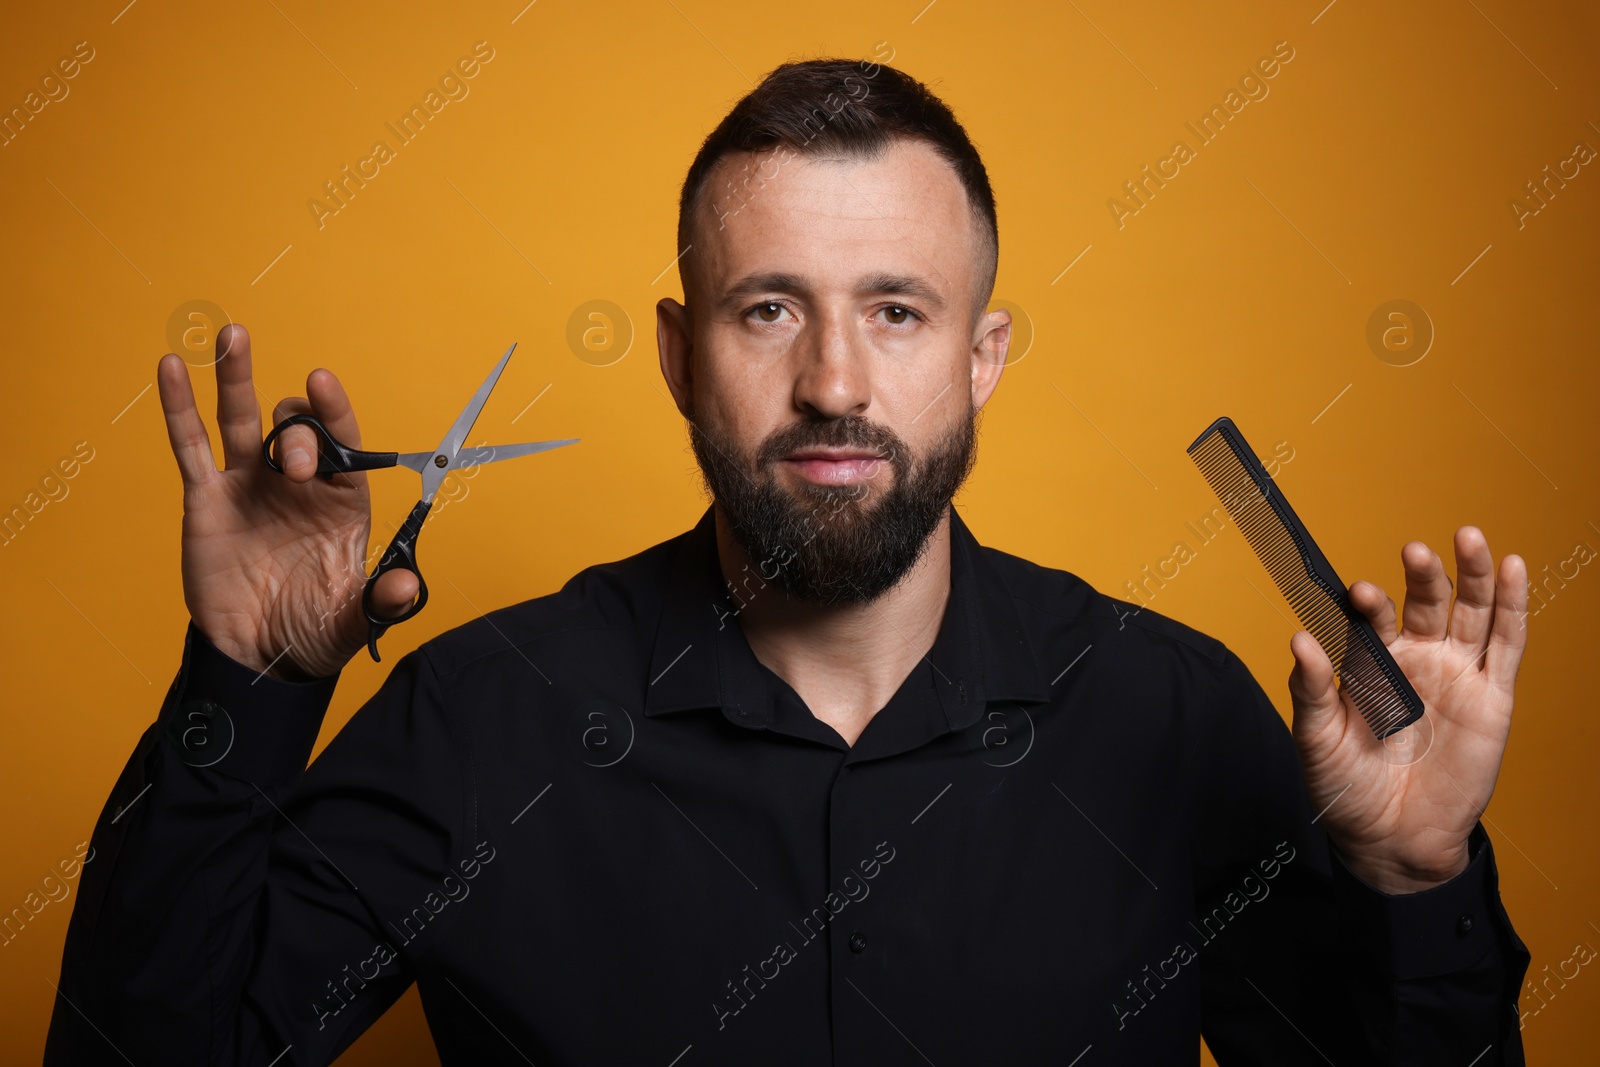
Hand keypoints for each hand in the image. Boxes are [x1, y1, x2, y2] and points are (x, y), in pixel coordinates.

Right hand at [159, 323, 417, 679]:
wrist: (259, 655)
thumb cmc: (314, 629)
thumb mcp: (355, 618)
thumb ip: (382, 601)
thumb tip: (408, 588)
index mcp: (341, 499)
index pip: (343, 443)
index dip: (334, 412)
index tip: (323, 383)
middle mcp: (297, 484)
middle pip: (298, 431)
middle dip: (299, 435)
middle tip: (295, 469)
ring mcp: (249, 486)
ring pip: (242, 419)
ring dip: (237, 376)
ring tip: (234, 336)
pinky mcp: (207, 500)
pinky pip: (190, 447)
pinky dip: (179, 407)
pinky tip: (170, 367)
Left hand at [1286, 527, 1527, 893]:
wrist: (1390, 840)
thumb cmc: (1346, 788)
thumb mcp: (1316, 738)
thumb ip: (1309, 689)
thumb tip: (1299, 639)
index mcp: (1371, 665)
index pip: (1373, 619)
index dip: (1368, 603)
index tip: (1358, 594)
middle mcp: (1416, 661)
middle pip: (1425, 603)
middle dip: (1422, 575)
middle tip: (1414, 551)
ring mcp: (1457, 675)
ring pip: (1470, 612)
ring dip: (1471, 574)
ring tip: (1468, 538)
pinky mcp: (1492, 698)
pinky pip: (1507, 645)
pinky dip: (1512, 606)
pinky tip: (1511, 569)